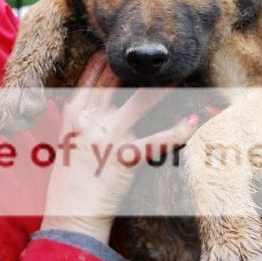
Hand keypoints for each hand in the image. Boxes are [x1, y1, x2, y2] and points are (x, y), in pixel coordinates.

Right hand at [39, 51, 198, 243]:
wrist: (72, 213)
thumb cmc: (71, 177)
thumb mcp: (69, 138)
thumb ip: (86, 114)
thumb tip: (108, 95)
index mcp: (74, 112)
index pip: (93, 72)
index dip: (112, 56)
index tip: (128, 47)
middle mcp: (90, 119)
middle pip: (118, 78)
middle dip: (140, 65)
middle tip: (161, 53)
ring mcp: (108, 137)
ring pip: (140, 100)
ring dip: (163, 87)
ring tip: (181, 75)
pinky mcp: (125, 157)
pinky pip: (157, 142)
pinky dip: (177, 132)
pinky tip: (191, 122)